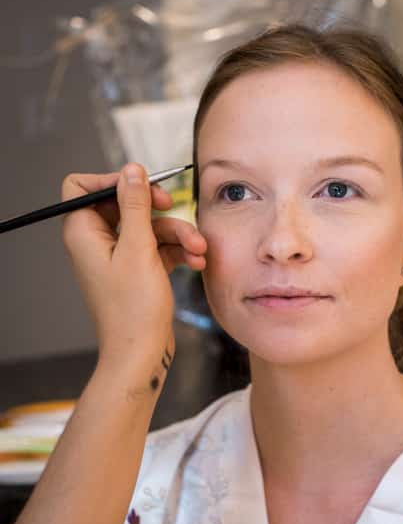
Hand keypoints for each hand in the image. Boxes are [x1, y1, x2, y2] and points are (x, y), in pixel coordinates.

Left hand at [61, 164, 206, 371]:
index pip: (83, 187)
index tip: (141, 186)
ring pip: (148, 226)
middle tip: (173, 207)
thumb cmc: (133, 310)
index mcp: (83, 233)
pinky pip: (158, 247)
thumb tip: (132, 170)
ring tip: (199, 248)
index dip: (112, 180)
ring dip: (176, 233)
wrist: (142, 353)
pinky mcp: (138, 270)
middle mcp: (97, 242)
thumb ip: (135, 206)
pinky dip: (177, 251)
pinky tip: (197, 261)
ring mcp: (118, 256)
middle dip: (157, 209)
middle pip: (125, 204)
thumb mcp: (138, 249)